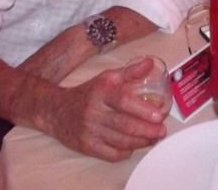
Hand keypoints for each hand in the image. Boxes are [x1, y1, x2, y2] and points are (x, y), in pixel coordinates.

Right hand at [46, 59, 167, 160]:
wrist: (57, 111)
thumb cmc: (88, 93)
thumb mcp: (107, 78)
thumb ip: (130, 71)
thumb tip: (150, 63)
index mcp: (101, 92)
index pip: (124, 101)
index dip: (143, 110)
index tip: (159, 115)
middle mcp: (94, 112)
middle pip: (125, 124)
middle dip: (147, 130)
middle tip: (161, 131)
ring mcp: (89, 131)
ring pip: (121, 141)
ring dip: (141, 142)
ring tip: (154, 138)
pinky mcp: (86, 147)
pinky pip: (111, 154)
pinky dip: (126, 152)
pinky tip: (135, 146)